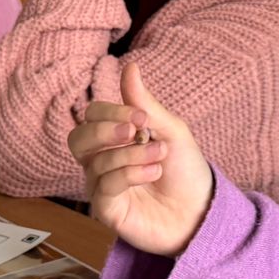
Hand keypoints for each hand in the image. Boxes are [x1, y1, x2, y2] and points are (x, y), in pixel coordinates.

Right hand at [70, 60, 212, 256]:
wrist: (201, 212)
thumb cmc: (185, 172)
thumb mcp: (171, 131)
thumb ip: (145, 104)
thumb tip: (130, 66)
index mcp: (113, 140)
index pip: (92, 116)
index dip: (112, 111)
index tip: (143, 117)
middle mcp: (101, 162)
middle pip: (77, 138)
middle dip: (105, 130)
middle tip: (136, 130)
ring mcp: (101, 188)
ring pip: (96, 162)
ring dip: (132, 154)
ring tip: (160, 155)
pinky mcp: (107, 211)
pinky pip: (104, 186)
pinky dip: (129, 174)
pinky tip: (153, 172)